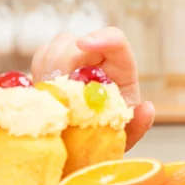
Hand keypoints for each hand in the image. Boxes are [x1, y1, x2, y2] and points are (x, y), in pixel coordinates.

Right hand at [30, 27, 154, 150]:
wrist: (83, 148)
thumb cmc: (108, 136)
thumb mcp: (126, 135)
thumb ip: (139, 125)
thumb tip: (147, 108)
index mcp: (121, 70)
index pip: (116, 40)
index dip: (101, 37)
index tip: (82, 45)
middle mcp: (98, 60)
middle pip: (78, 40)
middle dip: (64, 60)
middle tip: (56, 86)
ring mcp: (75, 60)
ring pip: (57, 45)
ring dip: (49, 67)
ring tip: (51, 96)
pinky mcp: (54, 66)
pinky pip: (41, 57)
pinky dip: (38, 72)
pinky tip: (42, 94)